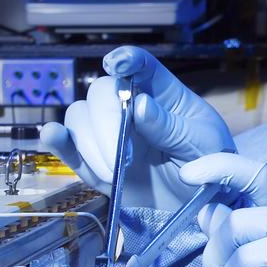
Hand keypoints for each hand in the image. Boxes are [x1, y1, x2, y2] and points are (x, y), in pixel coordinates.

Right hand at [40, 46, 233, 212]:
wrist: (202, 207)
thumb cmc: (210, 165)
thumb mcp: (203, 144)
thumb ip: (172, 127)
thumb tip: (141, 105)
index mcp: (164, 95)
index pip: (141, 67)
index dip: (126, 59)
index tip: (116, 64)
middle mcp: (132, 108)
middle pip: (101, 93)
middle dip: (106, 121)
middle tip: (124, 155)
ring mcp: (111, 134)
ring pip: (80, 118)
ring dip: (91, 143)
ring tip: (117, 173)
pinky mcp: (97, 163)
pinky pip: (69, 147)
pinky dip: (59, 142)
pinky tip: (55, 137)